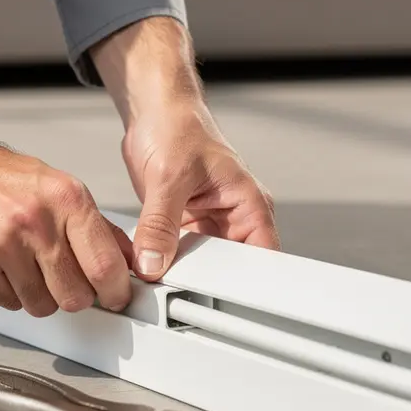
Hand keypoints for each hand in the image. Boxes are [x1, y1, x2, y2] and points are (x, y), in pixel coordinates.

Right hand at [0, 75, 133, 315]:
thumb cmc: (0, 177)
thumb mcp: (58, 187)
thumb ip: (97, 226)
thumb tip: (128, 259)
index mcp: (66, 199)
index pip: (105, 265)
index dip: (115, 291)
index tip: (115, 296)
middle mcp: (36, 223)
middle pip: (75, 296)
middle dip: (75, 295)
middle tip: (67, 280)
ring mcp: (2, 247)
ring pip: (42, 306)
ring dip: (41, 295)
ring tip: (29, 266)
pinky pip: (9, 303)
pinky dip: (10, 292)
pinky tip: (4, 265)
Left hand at [91, 17, 279, 280]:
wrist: (154, 112)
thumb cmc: (178, 126)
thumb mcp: (169, 177)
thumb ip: (160, 224)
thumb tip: (153, 261)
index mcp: (250, 205)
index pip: (262, 261)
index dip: (244, 284)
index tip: (218, 298)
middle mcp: (234, 218)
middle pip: (228, 270)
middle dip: (202, 280)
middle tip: (176, 286)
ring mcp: (208, 224)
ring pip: (199, 265)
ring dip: (178, 270)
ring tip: (159, 273)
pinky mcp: (183, 226)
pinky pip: (175, 254)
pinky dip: (161, 258)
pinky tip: (147, 260)